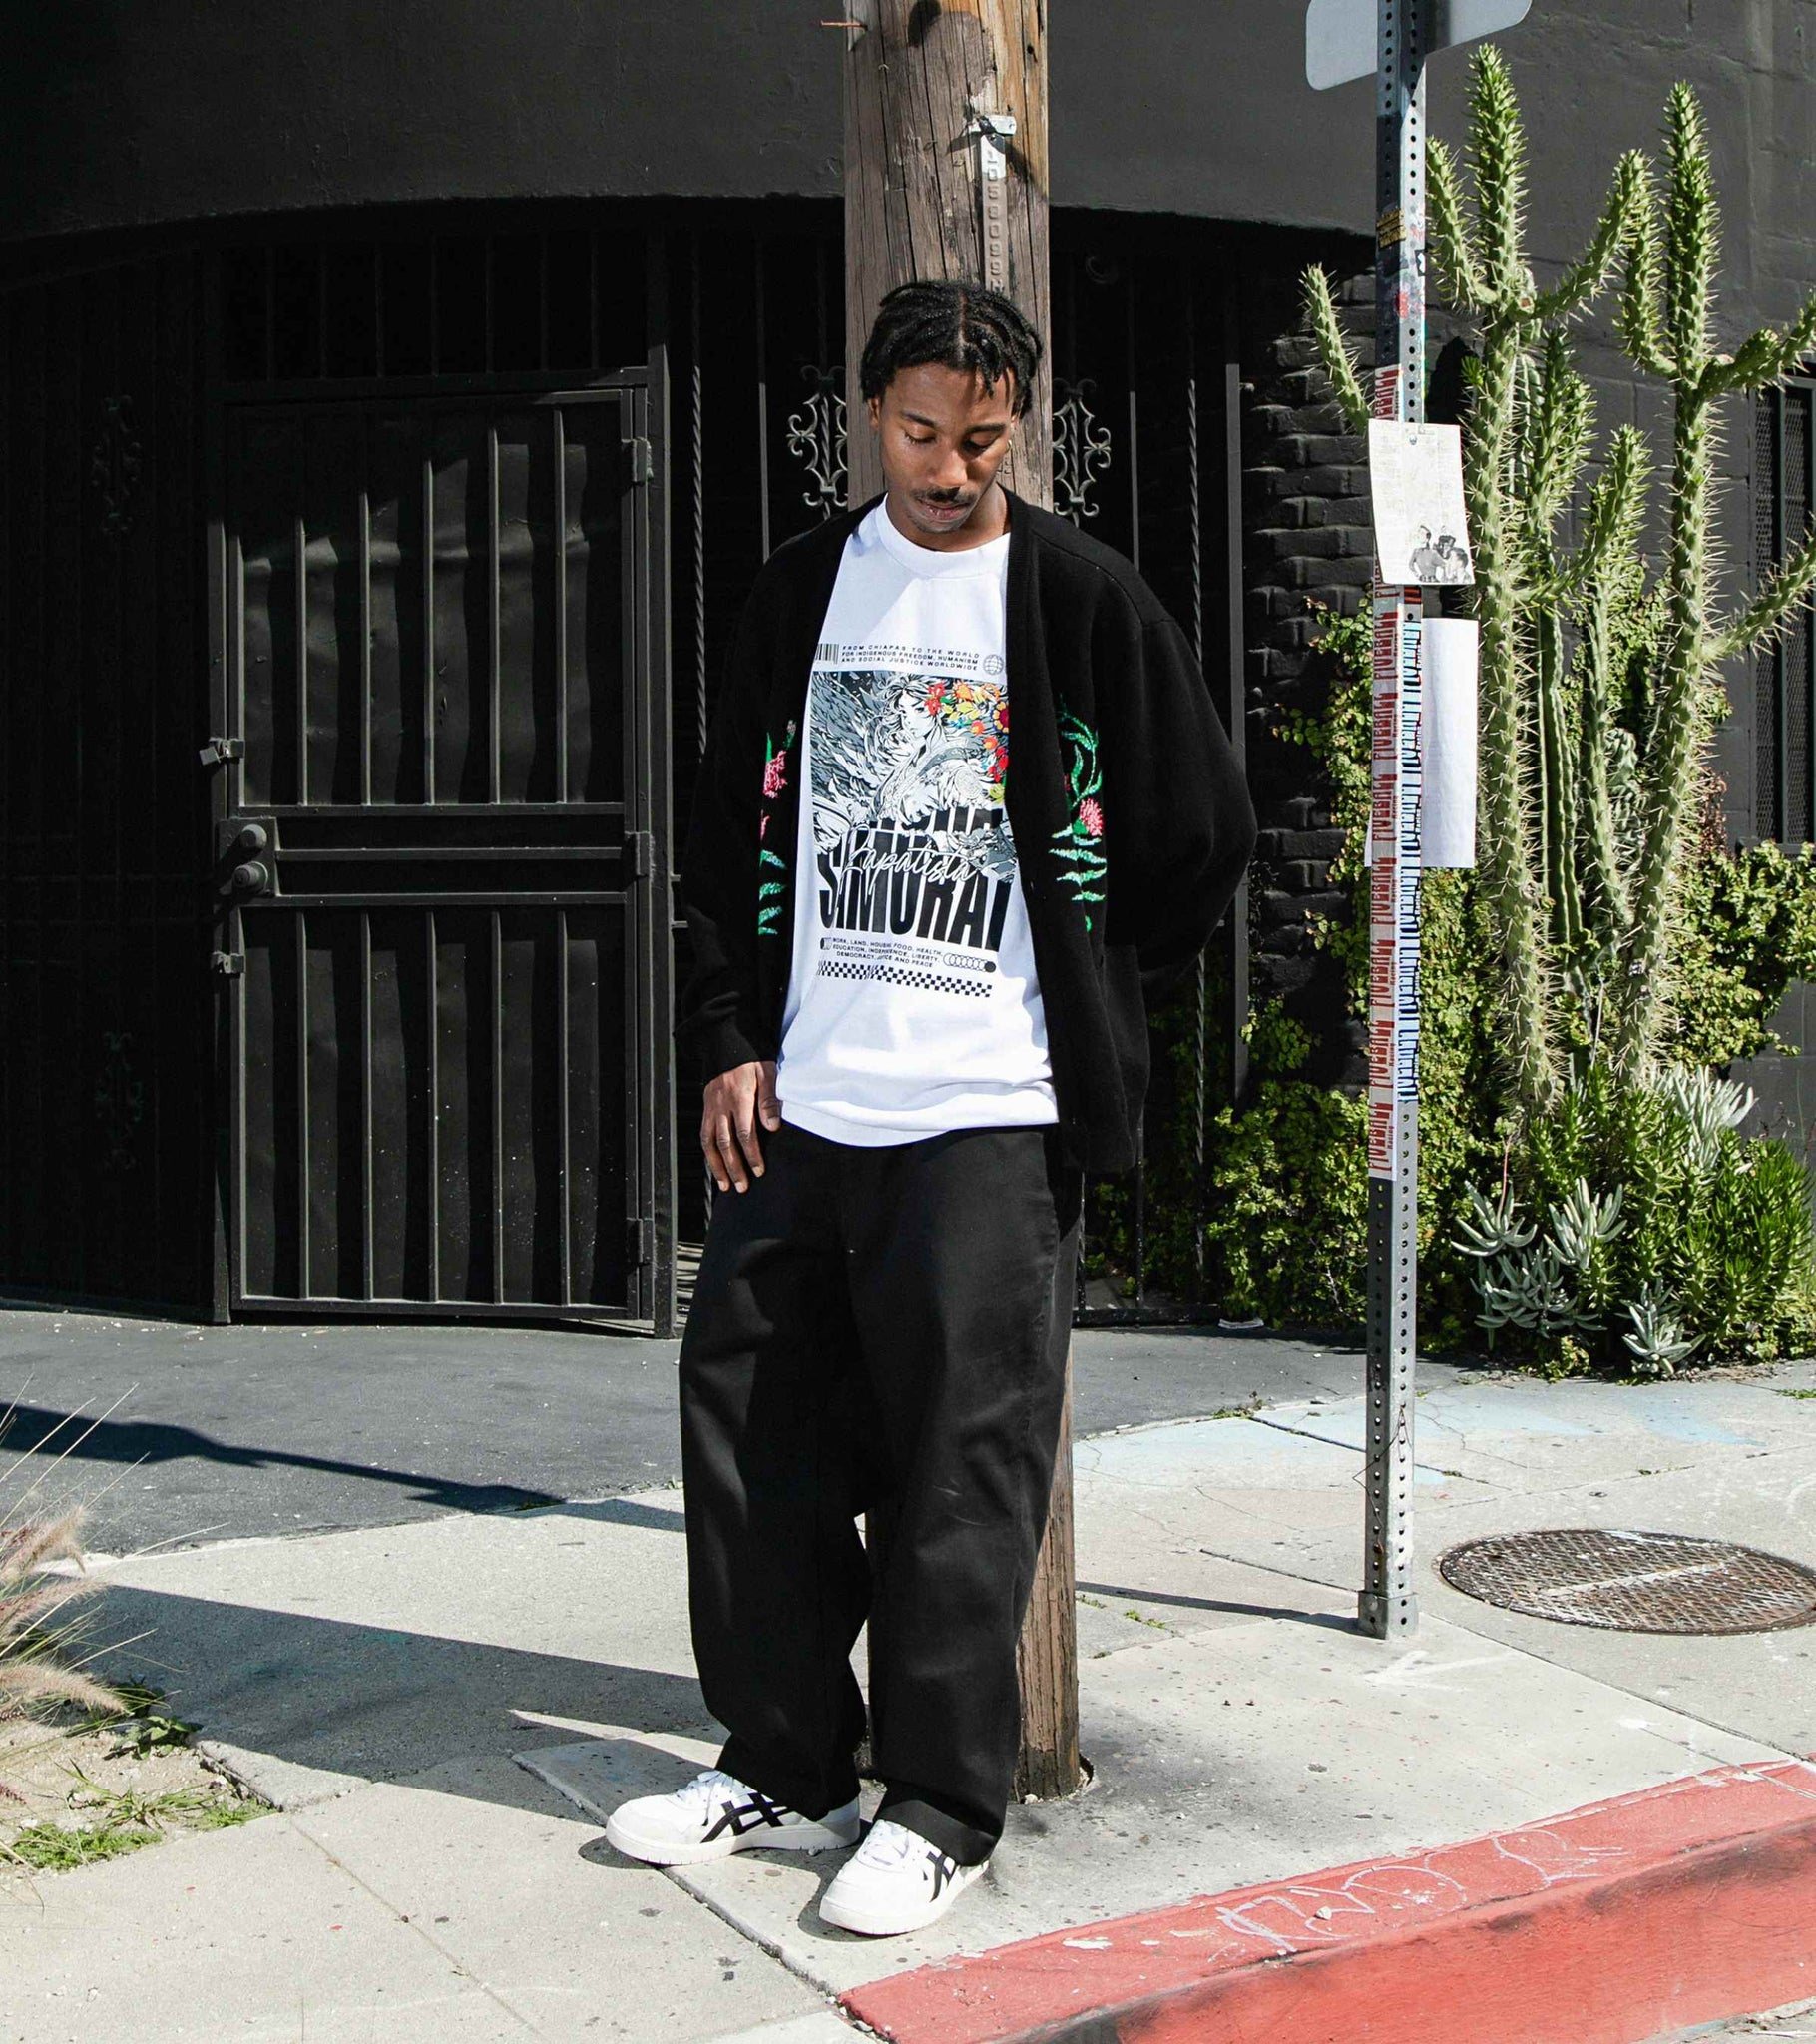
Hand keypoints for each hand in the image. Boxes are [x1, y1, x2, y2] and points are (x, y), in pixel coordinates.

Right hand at [702, 1060, 780, 1192]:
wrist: (727, 1048)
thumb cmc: (752, 1062)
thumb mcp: (767, 1073)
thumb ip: (770, 1099)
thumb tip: (773, 1126)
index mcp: (739, 1097)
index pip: (745, 1132)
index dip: (752, 1154)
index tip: (759, 1170)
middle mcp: (721, 1105)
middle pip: (726, 1142)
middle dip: (734, 1167)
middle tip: (743, 1186)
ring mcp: (711, 1109)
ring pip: (710, 1143)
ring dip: (718, 1166)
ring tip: (726, 1186)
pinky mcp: (705, 1110)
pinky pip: (703, 1136)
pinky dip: (708, 1155)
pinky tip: (715, 1169)